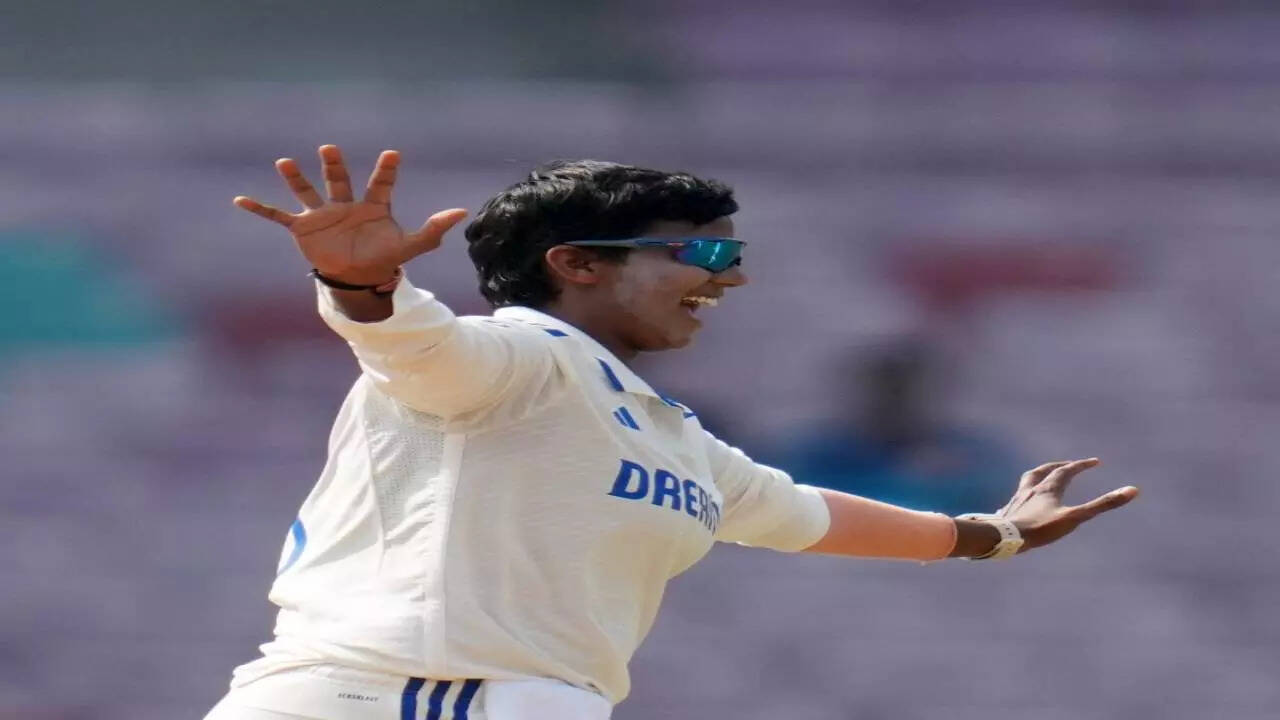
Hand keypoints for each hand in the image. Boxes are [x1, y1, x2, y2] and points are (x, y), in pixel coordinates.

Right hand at [233, 144, 467, 285]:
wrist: (359, 279)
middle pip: (340, 180)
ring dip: (296, 179)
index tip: (393, 155)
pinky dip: (260, 209)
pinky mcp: (304, 230)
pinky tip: (240, 200)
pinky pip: (278, 217)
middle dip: (335, 166)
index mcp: (373, 206)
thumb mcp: (411, 246)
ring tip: (284, 162)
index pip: (381, 183)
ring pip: (308, 192)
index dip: (387, 171)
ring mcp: (322, 215)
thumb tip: (462, 212)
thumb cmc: (385, 258)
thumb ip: (434, 229)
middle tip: (330, 149)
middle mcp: (345, 204)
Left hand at [999, 458, 1138, 551]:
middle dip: (1059, 466)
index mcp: (1048, 488)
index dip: (1081, 465)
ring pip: (1028, 481)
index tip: (1095, 461)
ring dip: (1038, 475)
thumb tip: (1133, 490)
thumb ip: (1103, 505)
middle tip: (1068, 465)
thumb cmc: (1041, 528)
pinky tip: (1021, 503)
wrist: (1004, 537)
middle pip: (1044, 471)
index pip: (1067, 470)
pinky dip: (1023, 496)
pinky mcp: (1008, 510)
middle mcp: (1031, 489)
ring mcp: (1018, 499)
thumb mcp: (1075, 518)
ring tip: (1042, 476)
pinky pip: (1016, 498)